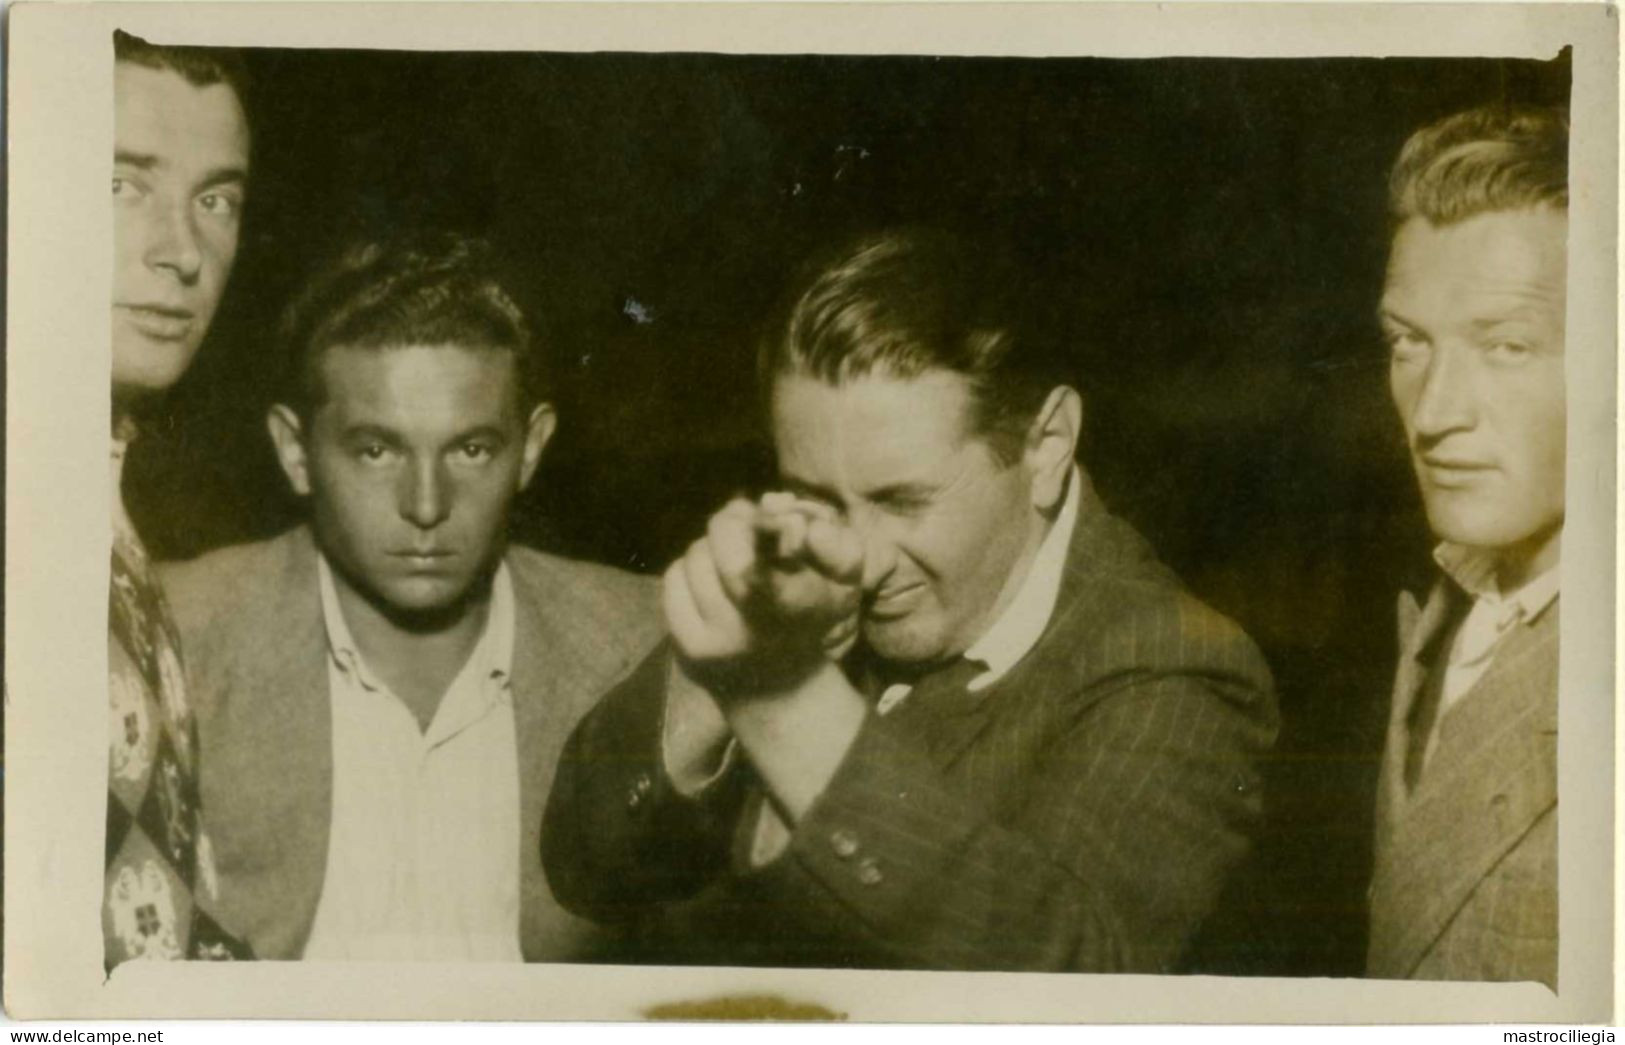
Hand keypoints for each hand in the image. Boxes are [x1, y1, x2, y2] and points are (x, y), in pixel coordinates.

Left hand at [663, 494, 863, 697]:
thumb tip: (780, 508)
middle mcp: (751, 629)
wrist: (779, 689)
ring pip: (695, 556)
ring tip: (730, 564)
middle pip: (721, 540)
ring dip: (711, 548)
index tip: (758, 520)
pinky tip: (709, 586)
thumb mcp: (841, 582)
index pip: (750, 562)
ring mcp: (714, 642)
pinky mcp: (686, 649)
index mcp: (794, 608)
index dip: (747, 526)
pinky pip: (674, 580)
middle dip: (730, 523)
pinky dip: (688, 572)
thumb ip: (831, 544)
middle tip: (743, 525)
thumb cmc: (810, 616)